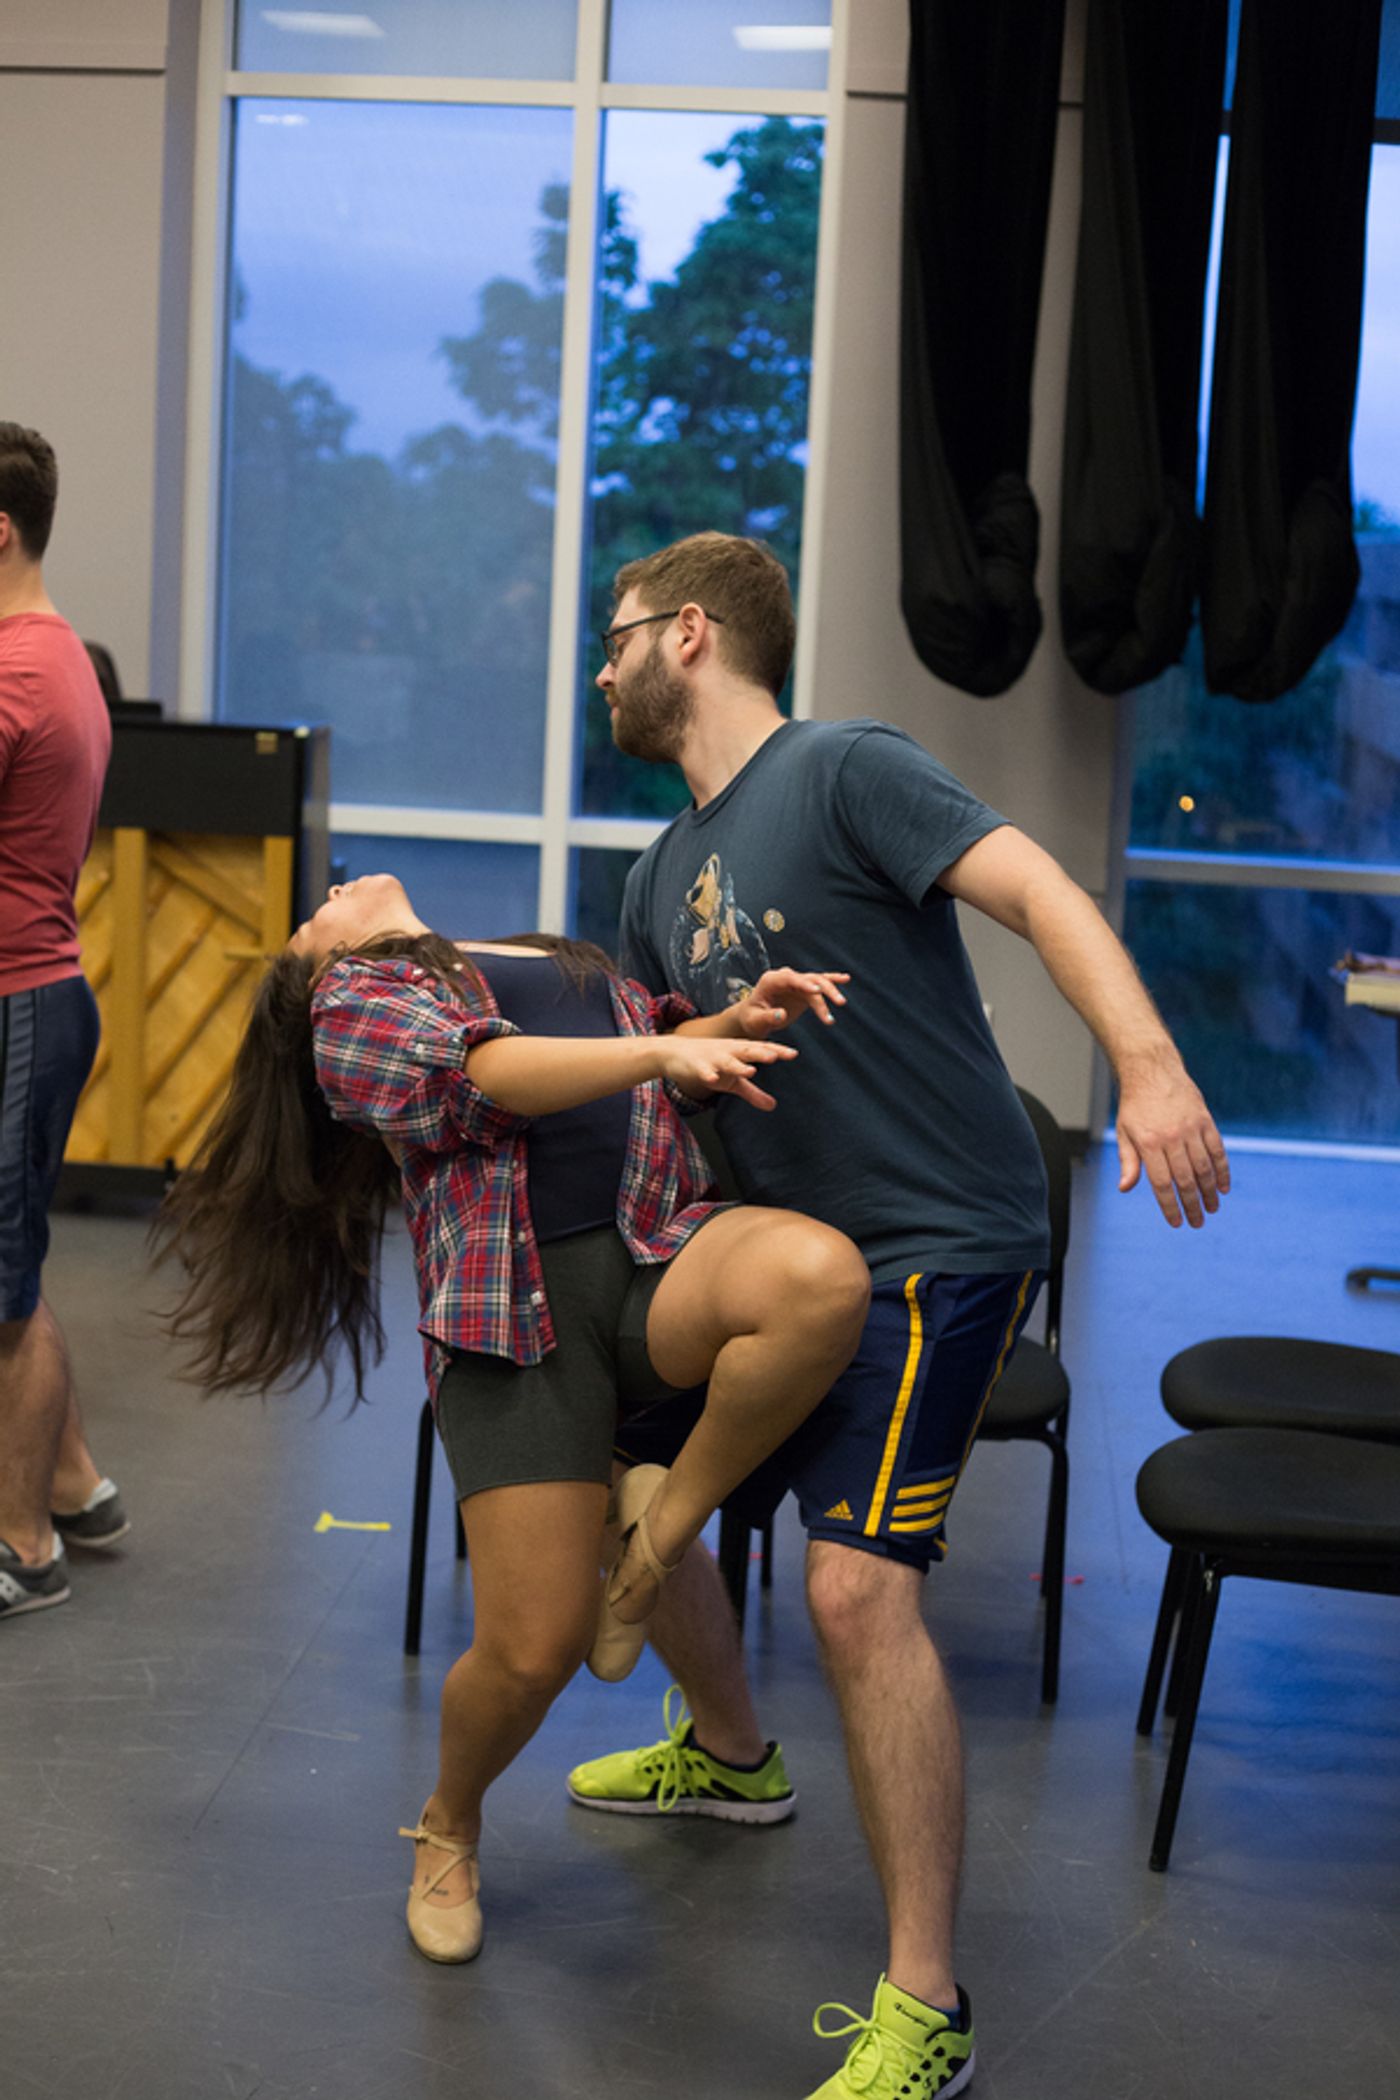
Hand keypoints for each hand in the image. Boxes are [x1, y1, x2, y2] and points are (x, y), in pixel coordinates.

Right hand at [658, 1033, 797, 1109]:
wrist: (675, 1053)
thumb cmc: (710, 1064)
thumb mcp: (733, 1081)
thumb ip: (753, 1093)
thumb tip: (773, 1106)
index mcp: (739, 1051)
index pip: (761, 1049)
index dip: (777, 1051)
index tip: (794, 1054)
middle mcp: (728, 1051)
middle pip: (747, 1051)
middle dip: (761, 1053)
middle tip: (775, 1056)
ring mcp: (712, 1058)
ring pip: (727, 1061)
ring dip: (738, 1065)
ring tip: (751, 1071)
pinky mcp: (696, 1066)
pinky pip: (703, 1071)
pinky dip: (707, 1074)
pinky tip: (712, 1079)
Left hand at [735, 968, 850, 1038]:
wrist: (753, 1018)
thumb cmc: (752, 1019)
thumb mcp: (756, 1021)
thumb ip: (768, 1017)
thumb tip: (782, 1014)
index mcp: (771, 980)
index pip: (789, 978)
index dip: (804, 983)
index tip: (816, 991)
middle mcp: (785, 977)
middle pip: (808, 979)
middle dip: (824, 989)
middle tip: (838, 1002)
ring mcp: (796, 982)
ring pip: (817, 982)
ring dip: (830, 991)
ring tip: (841, 1003)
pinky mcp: (804, 990)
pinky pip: (819, 984)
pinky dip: (832, 980)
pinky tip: (845, 978)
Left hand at [1116, 1063, 1230, 1227]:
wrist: (1152, 1071)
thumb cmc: (1135, 1106)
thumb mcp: (1125, 1133)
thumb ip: (1128, 1162)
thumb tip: (1125, 1188)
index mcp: (1149, 1143)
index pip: (1162, 1184)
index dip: (1170, 1206)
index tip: (1177, 1222)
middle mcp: (1171, 1137)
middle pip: (1185, 1180)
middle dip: (1192, 1205)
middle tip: (1197, 1223)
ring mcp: (1191, 1128)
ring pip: (1204, 1168)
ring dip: (1210, 1192)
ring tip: (1212, 1209)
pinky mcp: (1205, 1121)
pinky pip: (1217, 1150)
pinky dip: (1222, 1170)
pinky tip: (1223, 1187)